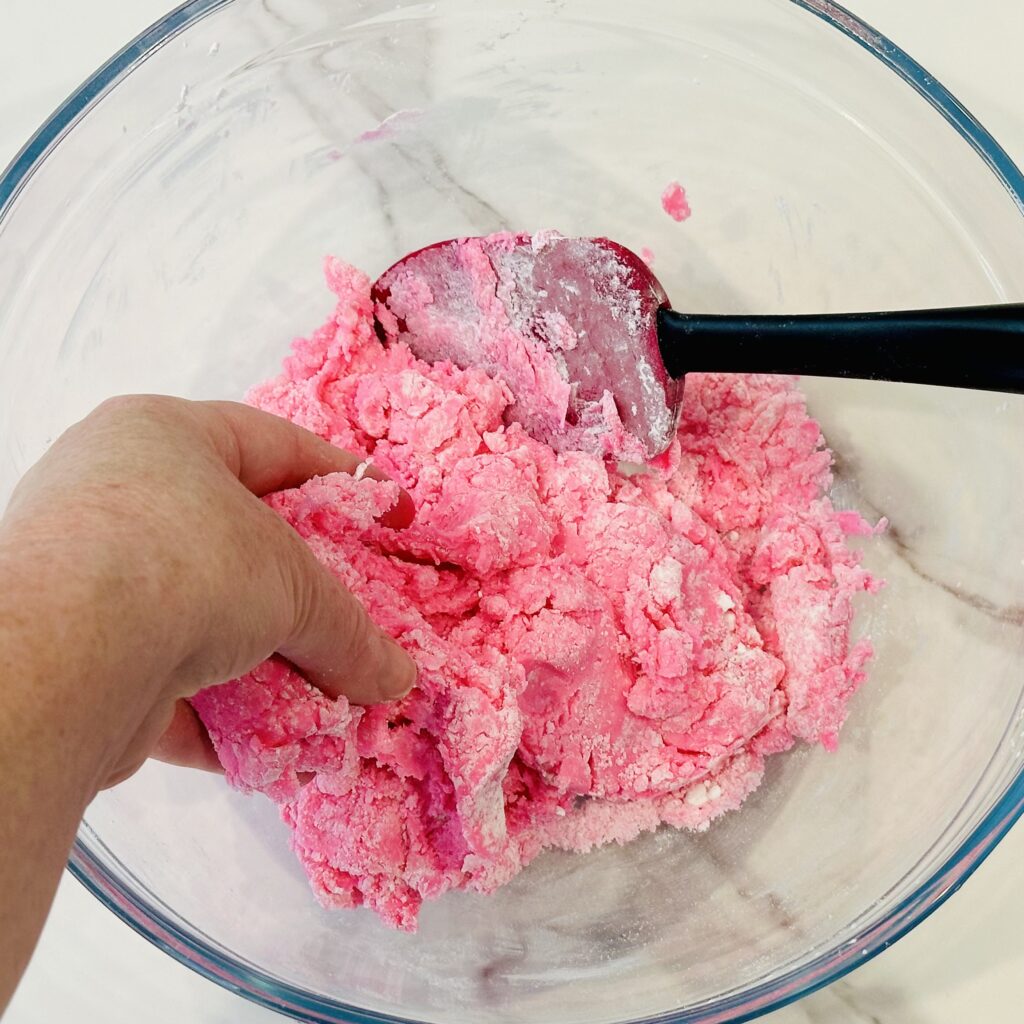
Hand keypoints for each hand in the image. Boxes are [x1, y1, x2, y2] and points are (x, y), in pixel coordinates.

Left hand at [0, 395, 415, 789]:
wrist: (66, 658)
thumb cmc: (184, 563)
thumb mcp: (293, 586)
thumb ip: (349, 631)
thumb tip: (394, 678)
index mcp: (163, 437)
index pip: (274, 444)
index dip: (344, 480)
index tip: (392, 514)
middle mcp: (118, 498)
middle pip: (237, 543)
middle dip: (303, 593)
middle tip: (358, 616)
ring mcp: (93, 581)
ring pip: (204, 621)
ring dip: (268, 665)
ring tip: (327, 697)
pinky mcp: (80, 660)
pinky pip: (169, 682)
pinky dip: (223, 715)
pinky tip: (273, 746)